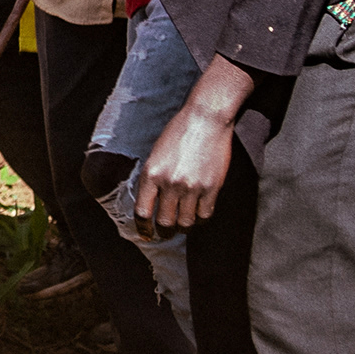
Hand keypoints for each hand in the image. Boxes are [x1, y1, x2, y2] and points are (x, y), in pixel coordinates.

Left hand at [134, 101, 235, 236]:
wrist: (205, 119)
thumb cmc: (179, 132)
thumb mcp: (156, 153)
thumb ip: (153, 178)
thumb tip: (151, 203)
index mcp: (151, 174)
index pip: (143, 212)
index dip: (143, 228)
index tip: (146, 234)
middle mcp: (170, 183)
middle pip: (165, 223)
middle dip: (164, 232)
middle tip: (166, 233)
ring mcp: (192, 187)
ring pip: (186, 223)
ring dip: (183, 228)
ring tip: (183, 225)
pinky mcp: (211, 188)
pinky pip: (205, 215)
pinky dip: (200, 220)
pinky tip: (198, 215)